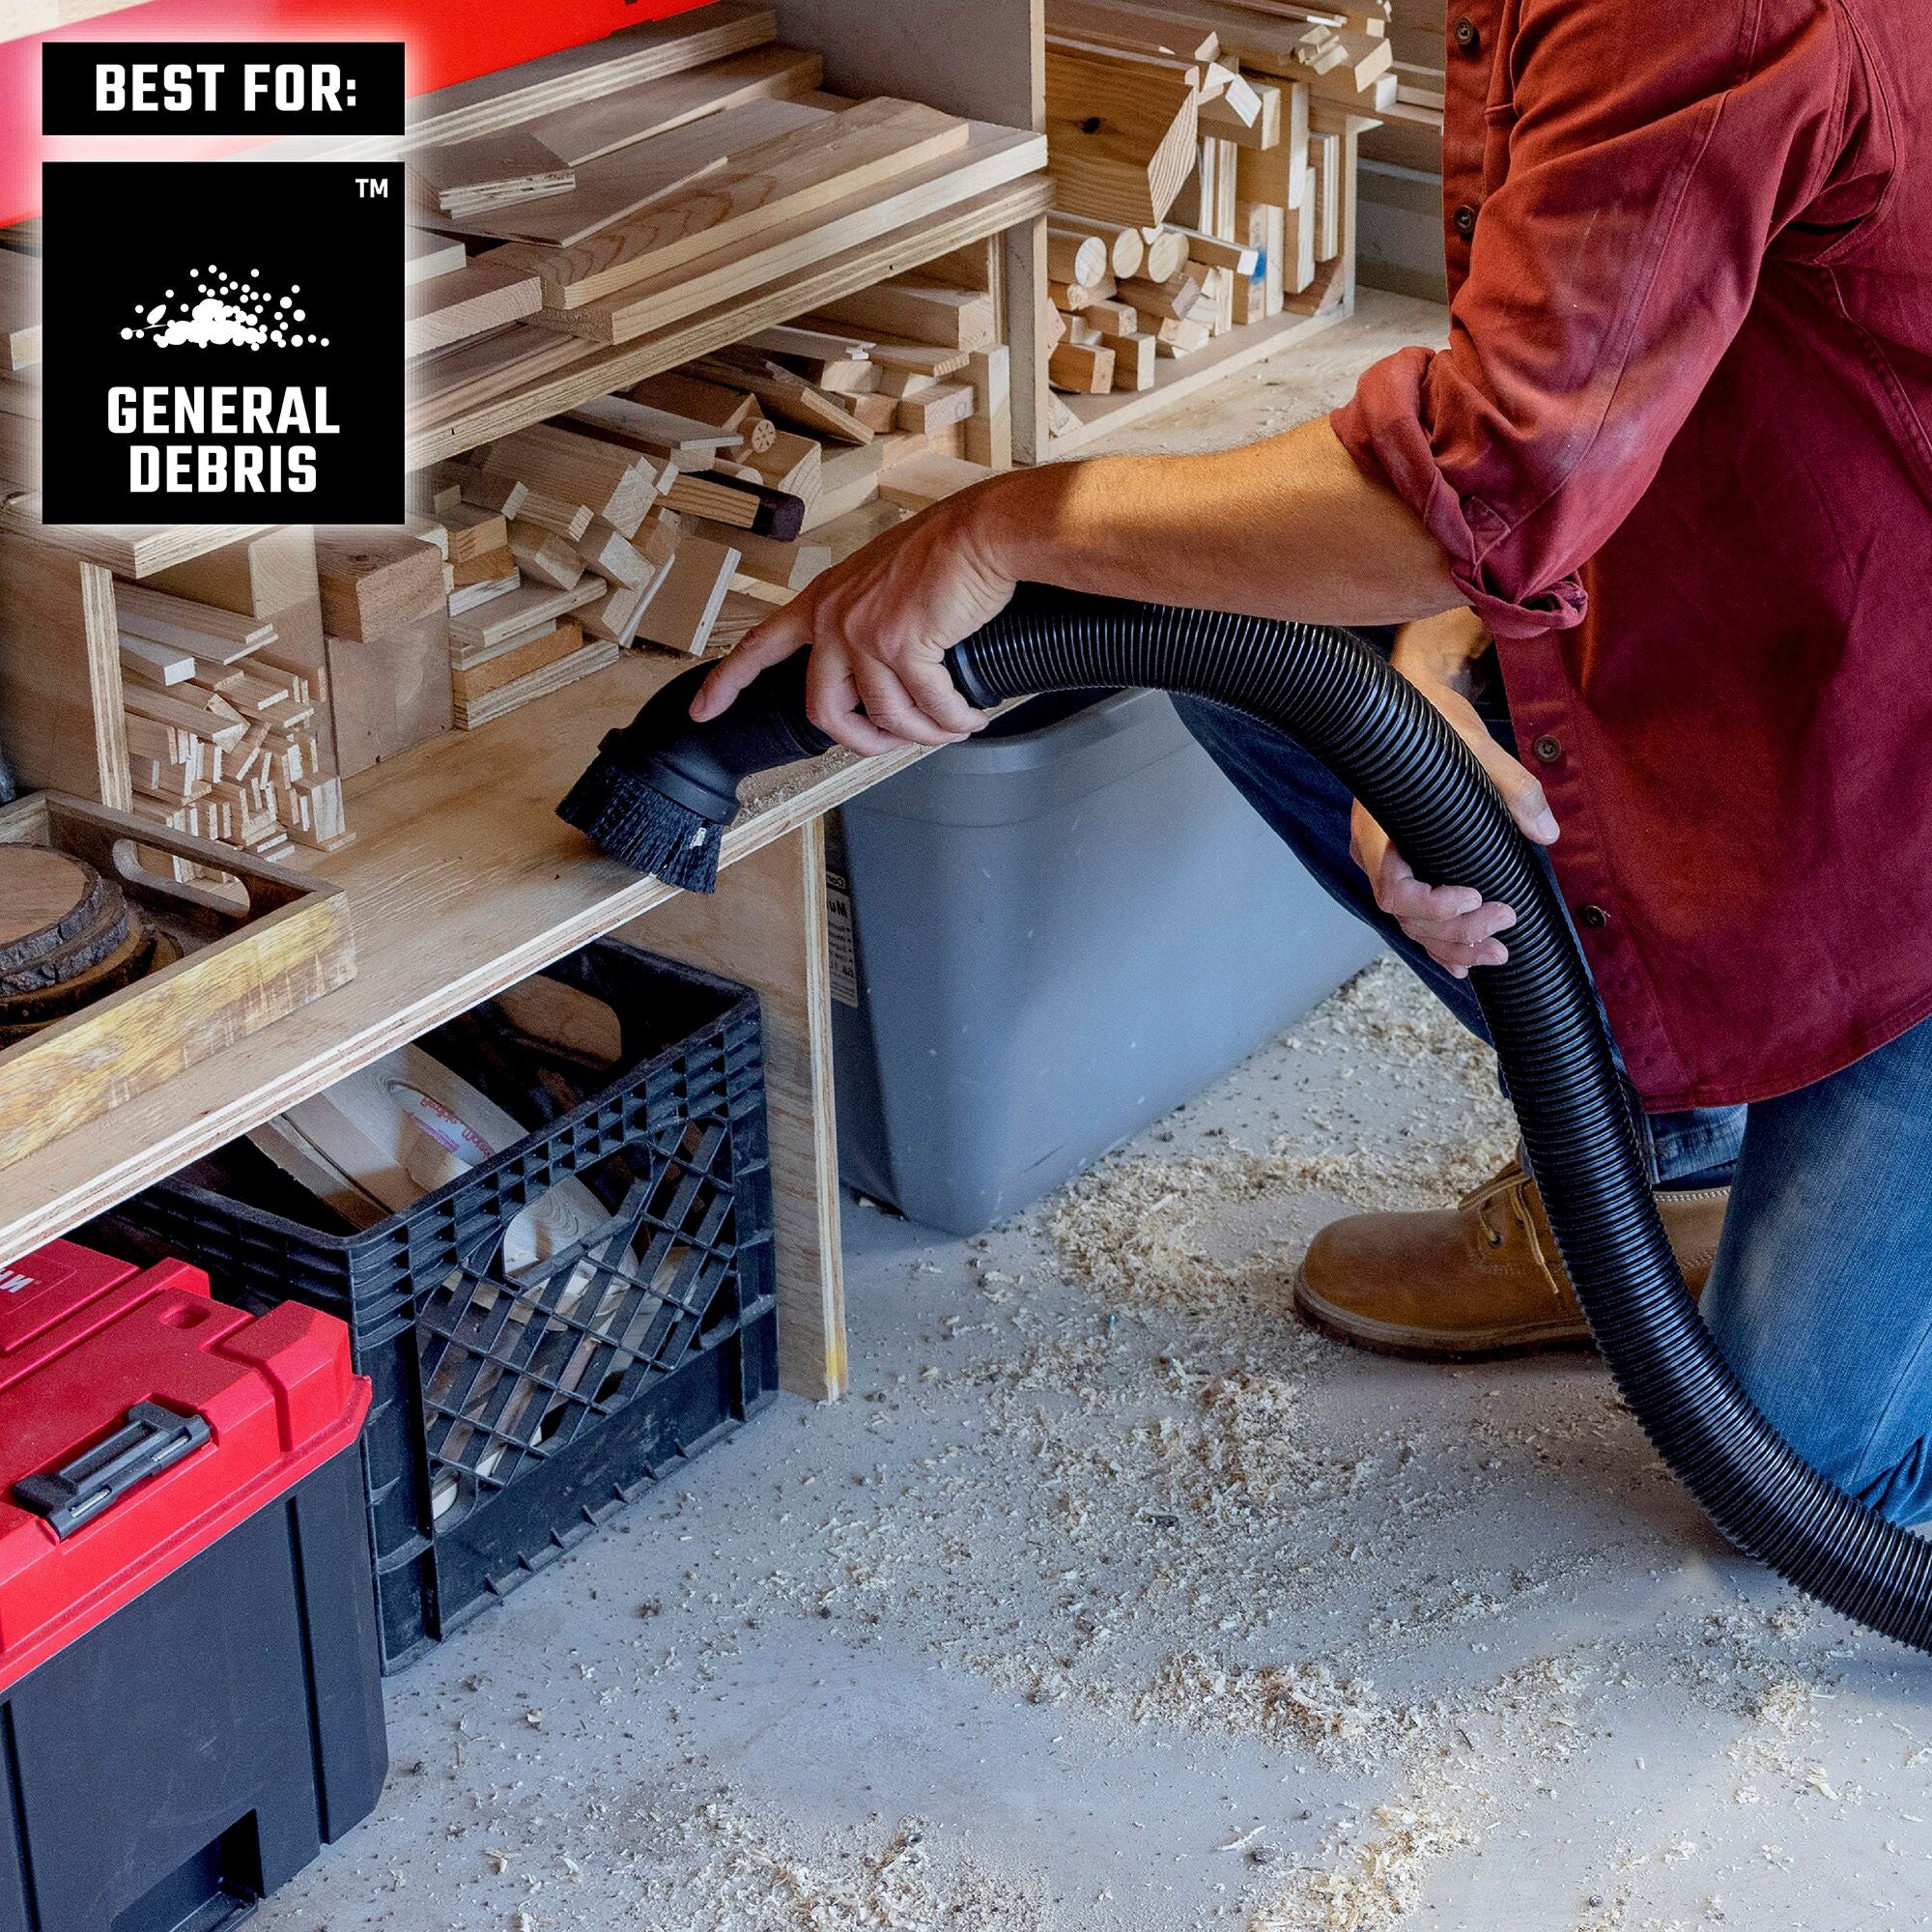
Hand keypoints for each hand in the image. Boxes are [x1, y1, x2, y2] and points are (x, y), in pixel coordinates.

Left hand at [690, 480, 1015, 753]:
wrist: (981, 530)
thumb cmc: (945, 550)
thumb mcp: (884, 581)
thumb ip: (868, 620)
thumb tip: (886, 672)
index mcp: (823, 600)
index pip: (760, 645)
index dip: (727, 683)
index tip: (704, 711)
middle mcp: (834, 617)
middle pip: (824, 710)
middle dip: (862, 742)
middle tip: (889, 747)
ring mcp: (864, 632)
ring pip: (883, 717)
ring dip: (921, 735)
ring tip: (951, 729)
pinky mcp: (902, 644)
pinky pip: (927, 707)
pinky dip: (952, 721)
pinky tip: (969, 719)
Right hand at [1350, 610, 1558, 978]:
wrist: (1414, 696)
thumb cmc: (1435, 718)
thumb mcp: (1475, 745)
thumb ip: (1511, 788)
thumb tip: (1546, 832)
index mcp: (1379, 828)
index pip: (1393, 891)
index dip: (1433, 906)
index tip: (1476, 893)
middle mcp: (1376, 851)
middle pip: (1407, 918)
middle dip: (1457, 931)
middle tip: (1506, 923)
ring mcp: (1389, 859)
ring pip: (1412, 924)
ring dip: (1454, 944)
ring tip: (1499, 952)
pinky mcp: (1407, 860)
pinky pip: (1417, 915)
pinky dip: (1441, 942)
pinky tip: (1465, 961)